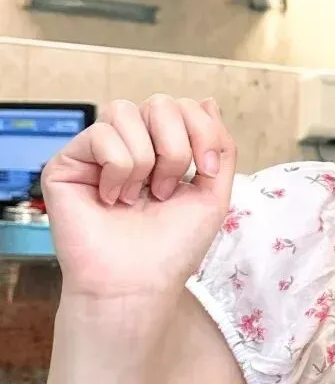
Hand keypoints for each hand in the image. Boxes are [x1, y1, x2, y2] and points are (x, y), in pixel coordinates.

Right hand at [42, 96, 235, 304]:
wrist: (138, 283)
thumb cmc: (173, 247)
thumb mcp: (214, 193)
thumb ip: (219, 146)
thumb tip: (209, 100)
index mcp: (163, 148)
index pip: (186, 106)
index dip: (203, 131)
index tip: (206, 173)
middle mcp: (130, 144)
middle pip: (160, 103)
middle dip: (175, 148)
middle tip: (167, 190)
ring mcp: (97, 152)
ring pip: (126, 111)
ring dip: (144, 160)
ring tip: (139, 197)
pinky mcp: (67, 163)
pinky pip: (100, 134)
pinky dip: (117, 169)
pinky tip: (112, 199)